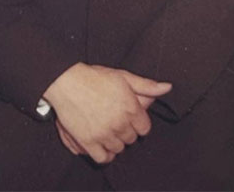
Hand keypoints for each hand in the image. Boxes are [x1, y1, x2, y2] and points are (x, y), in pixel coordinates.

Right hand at [43, 63, 171, 163]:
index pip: (144, 128)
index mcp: (130, 107)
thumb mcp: (122, 76)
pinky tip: (101, 143)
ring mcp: (104, 134)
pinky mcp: (89, 142)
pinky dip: (104, 153)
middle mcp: (120, 123)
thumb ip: (146, 85)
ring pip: (119, 148)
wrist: (66, 81)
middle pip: (131, 138)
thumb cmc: (93, 77)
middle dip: (124, 129)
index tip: (126, 115)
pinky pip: (103, 158)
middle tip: (113, 118)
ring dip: (114, 140)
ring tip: (105, 128)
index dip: (136, 121)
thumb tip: (167, 87)